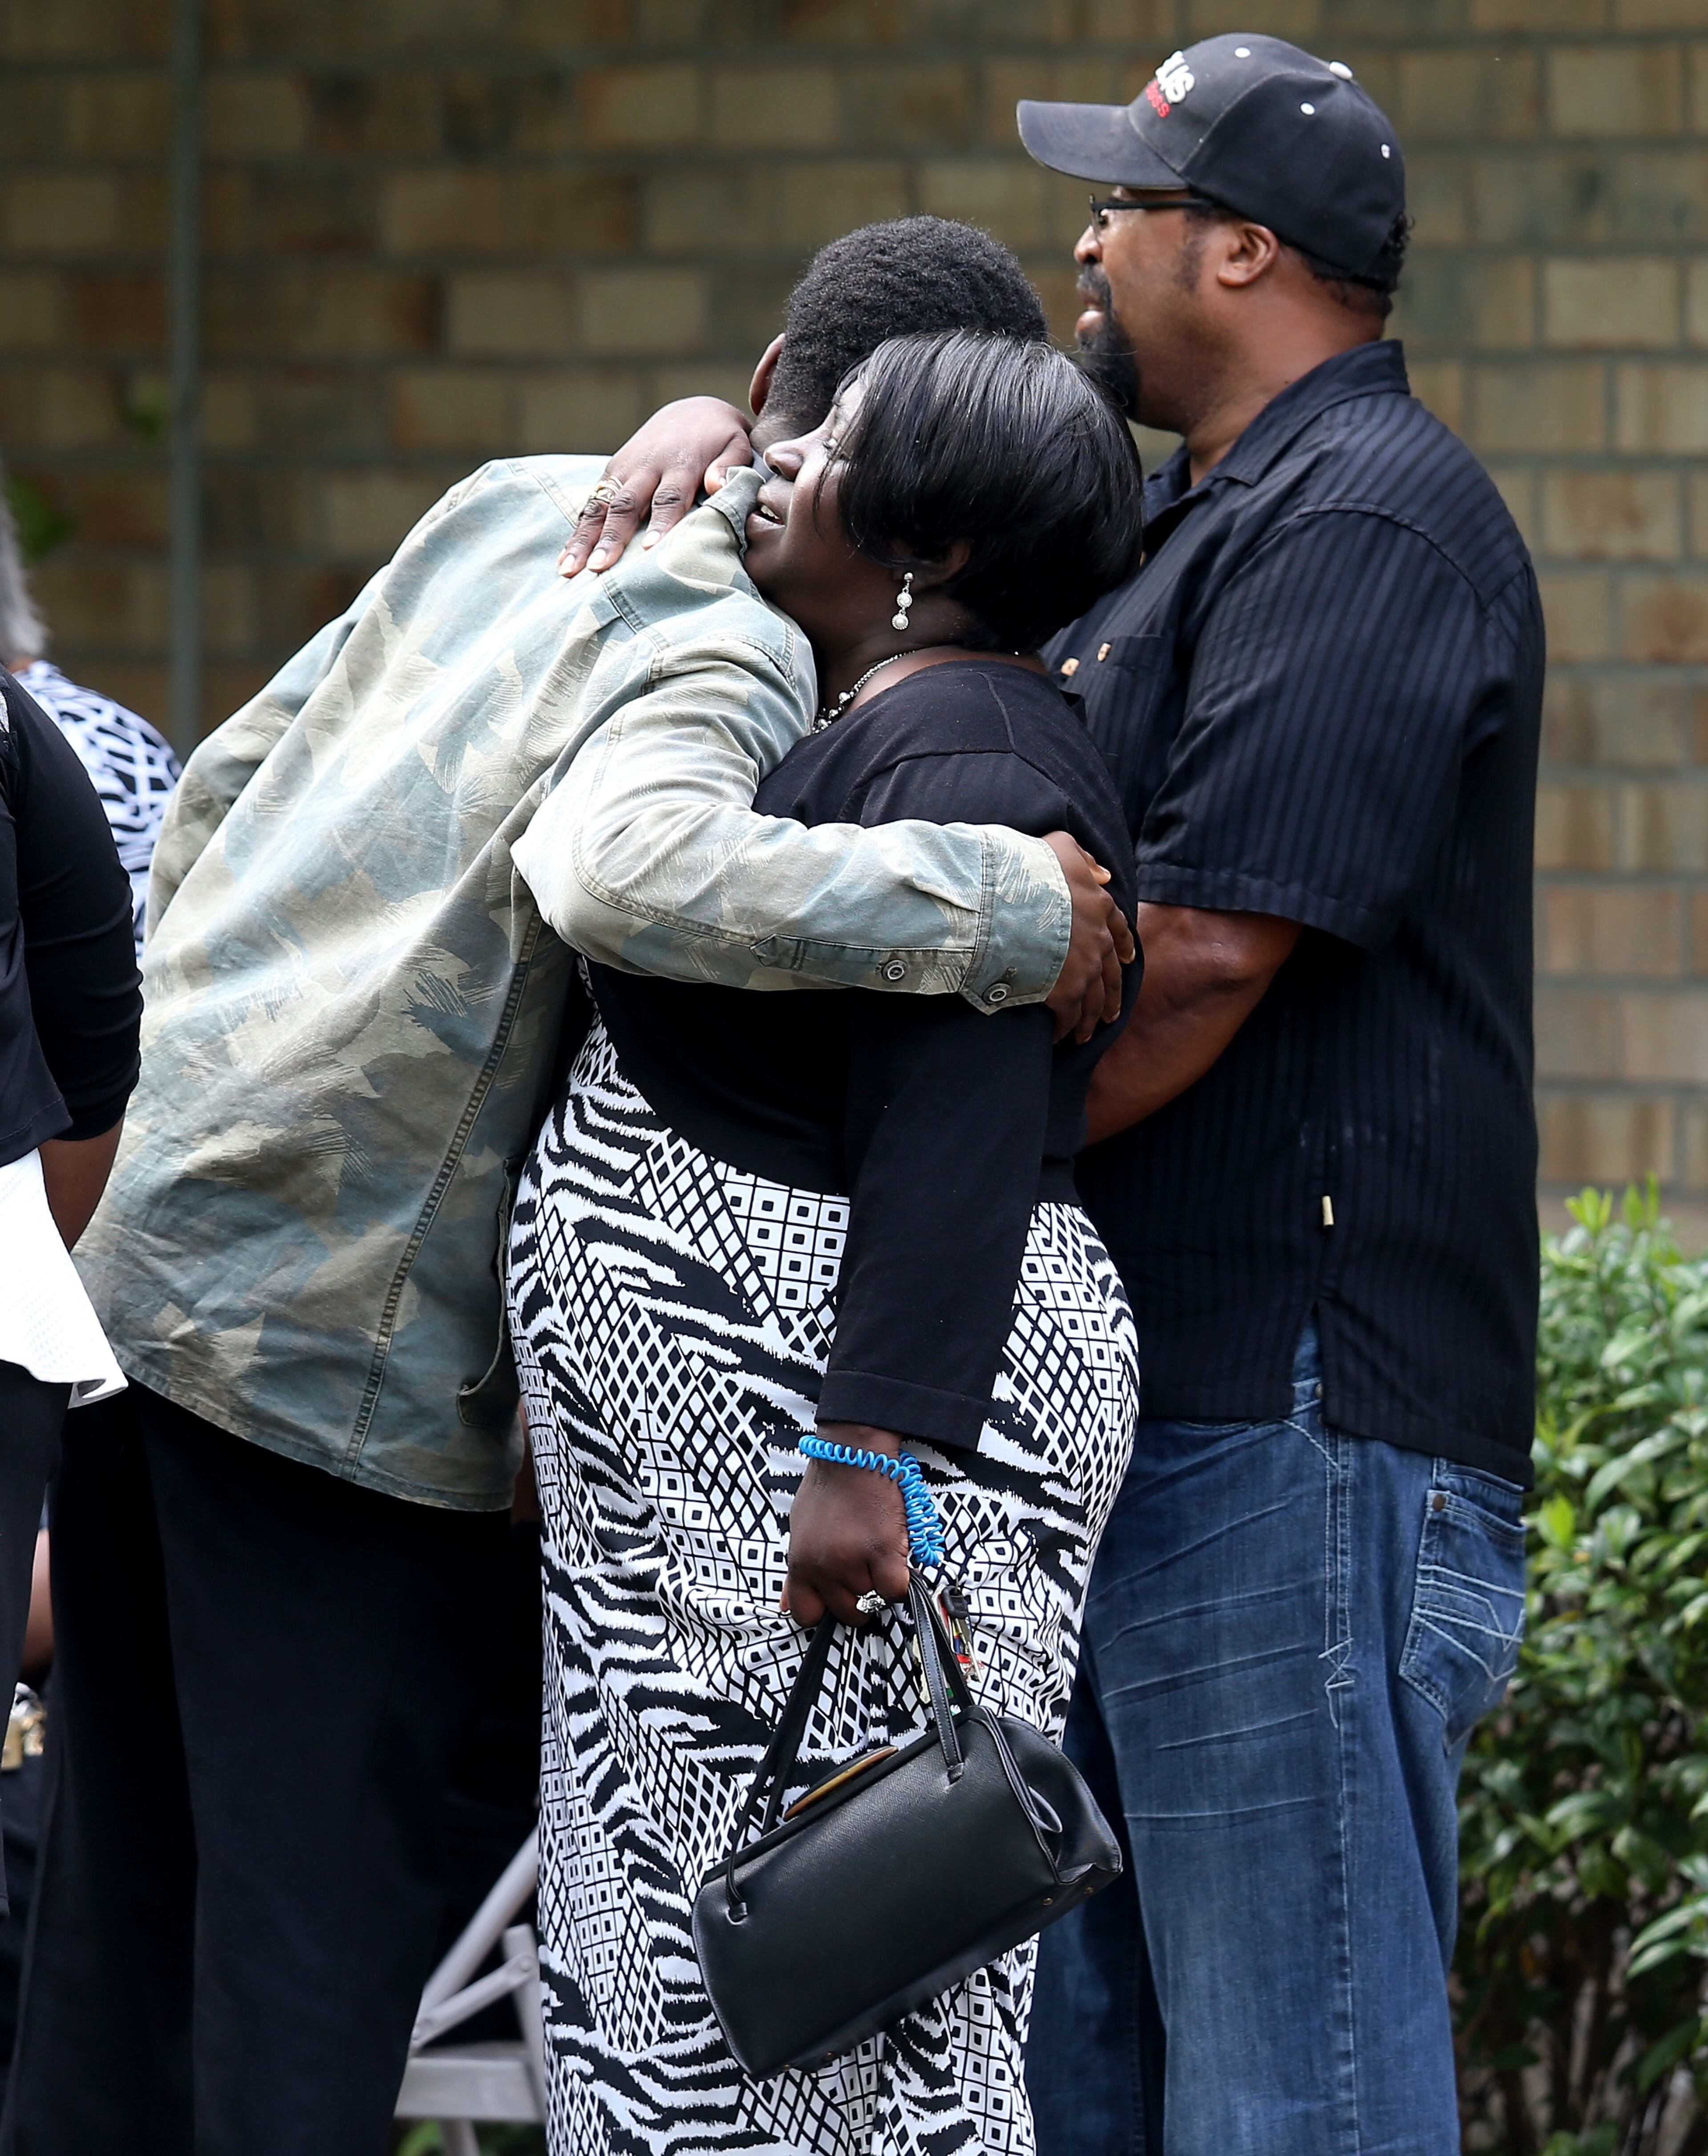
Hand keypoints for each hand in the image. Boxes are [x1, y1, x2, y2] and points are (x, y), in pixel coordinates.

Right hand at [558, 397, 753, 577]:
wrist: (693, 412)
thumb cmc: (719, 440)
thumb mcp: (734, 444)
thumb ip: (729, 465)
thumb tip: (717, 484)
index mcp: (680, 463)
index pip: (669, 496)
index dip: (661, 522)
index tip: (651, 549)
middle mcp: (646, 465)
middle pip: (626, 504)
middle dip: (612, 536)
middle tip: (599, 567)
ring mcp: (624, 469)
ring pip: (601, 505)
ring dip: (584, 538)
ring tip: (569, 570)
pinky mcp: (611, 473)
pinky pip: (591, 504)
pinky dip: (578, 531)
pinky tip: (566, 560)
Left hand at [783, 1423, 911, 1628]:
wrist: (851, 1454)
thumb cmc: (827, 1489)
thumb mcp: (799, 1529)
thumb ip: (796, 1569)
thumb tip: (786, 1604)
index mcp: (800, 1562)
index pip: (805, 1613)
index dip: (824, 1610)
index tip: (837, 1598)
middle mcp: (823, 1567)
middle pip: (847, 1612)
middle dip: (860, 1599)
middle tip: (866, 1571)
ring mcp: (852, 1561)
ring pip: (874, 1599)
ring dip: (880, 1582)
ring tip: (878, 1552)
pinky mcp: (881, 1550)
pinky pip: (895, 1588)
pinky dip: (899, 1578)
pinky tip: (894, 1556)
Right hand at [1042, 833, 1136, 1045]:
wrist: (1001, 899)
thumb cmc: (1023, 868)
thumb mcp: (1059, 845)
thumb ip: (1083, 857)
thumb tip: (1105, 874)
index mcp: (1098, 905)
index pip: (1118, 927)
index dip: (1124, 943)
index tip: (1127, 960)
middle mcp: (1097, 940)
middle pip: (1110, 974)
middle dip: (1111, 996)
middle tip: (1111, 1014)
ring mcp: (1083, 968)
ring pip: (1094, 1001)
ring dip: (1090, 1020)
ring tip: (1084, 1036)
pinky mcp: (1063, 991)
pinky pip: (1069, 1017)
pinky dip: (1065, 1029)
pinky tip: (1058, 1037)